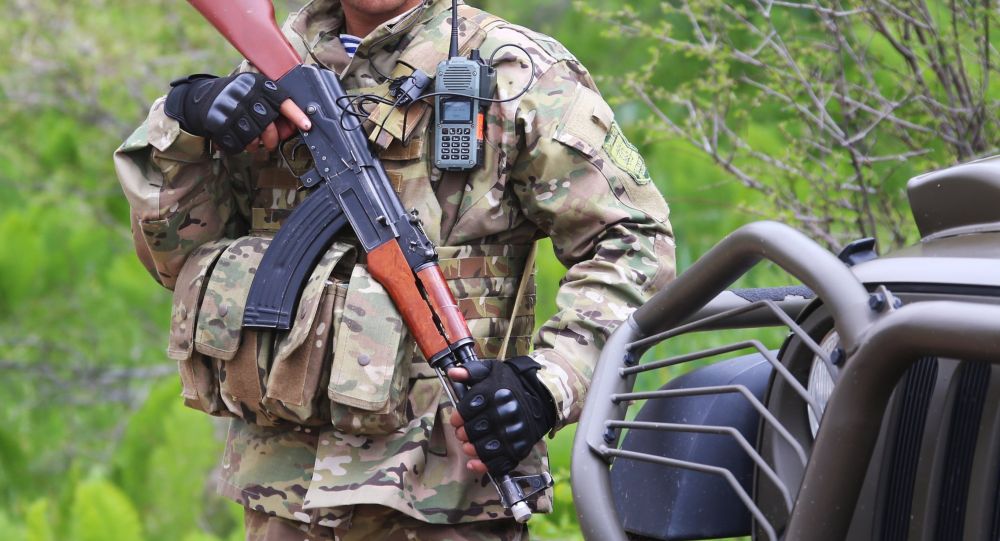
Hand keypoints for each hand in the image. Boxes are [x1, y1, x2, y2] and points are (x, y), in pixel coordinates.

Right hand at [164, 73, 310, 153]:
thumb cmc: (238, 99)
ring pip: (253, 136)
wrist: (201, 99)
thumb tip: (294, 127)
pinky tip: (238, 140)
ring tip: (252, 141)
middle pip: (268, 123)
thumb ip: (273, 107)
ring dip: (255, 144)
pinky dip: (240, 146)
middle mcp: (243, 94)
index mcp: (256, 84)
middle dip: (272, 138)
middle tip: (270, 142)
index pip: (281, 100)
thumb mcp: (254, 92)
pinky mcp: (217, 122)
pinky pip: (237, 143)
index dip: (295, 114)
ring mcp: (229, 108)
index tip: (307, 126)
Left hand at [448, 356, 556, 476]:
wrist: (542, 397)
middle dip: (463, 433)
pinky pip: (500, 461)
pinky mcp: (520, 447)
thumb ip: (471, 371)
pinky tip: (473, 463)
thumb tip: (452, 372)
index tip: (457, 419)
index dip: (458, 417)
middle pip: (473, 430)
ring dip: (471, 448)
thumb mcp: (492, 370)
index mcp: (494, 394)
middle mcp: (504, 414)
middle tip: (462, 432)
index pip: (467, 410)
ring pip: (484, 448)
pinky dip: (483, 465)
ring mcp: (513, 432)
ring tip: (468, 445)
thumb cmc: (512, 384)